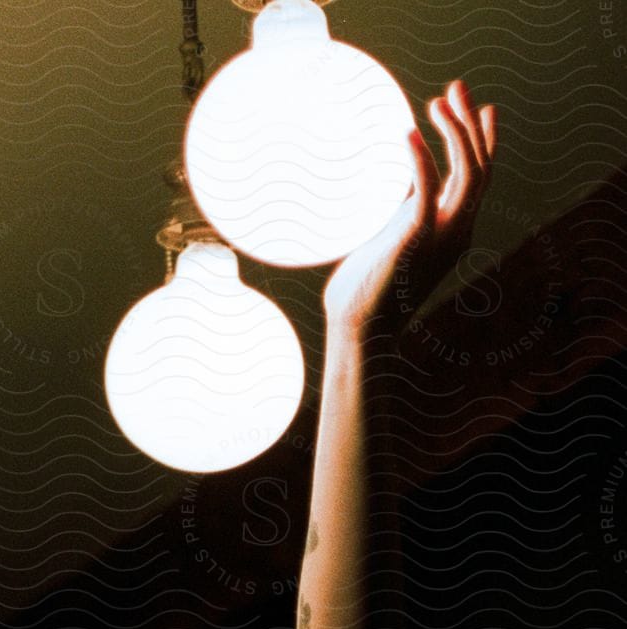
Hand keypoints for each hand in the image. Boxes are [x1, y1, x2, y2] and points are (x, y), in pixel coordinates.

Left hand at [322, 78, 496, 343]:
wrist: (357, 329)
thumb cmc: (365, 289)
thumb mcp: (390, 240)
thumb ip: (403, 214)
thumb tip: (400, 186)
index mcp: (454, 231)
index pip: (479, 177)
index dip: (482, 139)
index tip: (476, 107)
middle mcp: (458, 232)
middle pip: (480, 166)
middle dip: (471, 123)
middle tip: (455, 88)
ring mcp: (443, 237)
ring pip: (468, 173)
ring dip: (455, 133)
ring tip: (436, 103)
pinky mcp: (418, 241)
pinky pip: (429, 191)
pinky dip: (422, 158)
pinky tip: (408, 134)